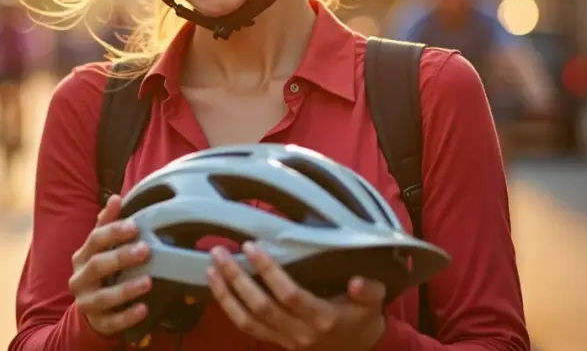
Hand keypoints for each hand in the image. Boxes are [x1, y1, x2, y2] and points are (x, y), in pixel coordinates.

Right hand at [68, 195, 153, 337]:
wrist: (92, 307)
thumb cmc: (102, 270)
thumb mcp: (101, 247)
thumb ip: (108, 224)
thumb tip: (116, 197)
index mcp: (82, 256)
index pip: (95, 239)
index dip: (113, 231)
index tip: (135, 225)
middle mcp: (80, 279)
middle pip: (97, 266)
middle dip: (121, 257)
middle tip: (145, 249)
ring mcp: (87, 302)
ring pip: (104, 297)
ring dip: (126, 289)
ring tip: (148, 281)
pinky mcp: (98, 322)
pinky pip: (112, 322)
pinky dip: (128, 316)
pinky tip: (144, 309)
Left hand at [207, 242, 385, 350]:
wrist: (357, 349)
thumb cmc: (363, 317)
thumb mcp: (375, 300)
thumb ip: (370, 289)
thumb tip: (358, 282)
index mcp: (323, 318)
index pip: (290, 295)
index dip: (269, 272)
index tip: (252, 246)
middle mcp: (300, 331)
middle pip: (261, 307)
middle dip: (237, 279)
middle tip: (220, 252)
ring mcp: (285, 339)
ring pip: (248, 320)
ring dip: (226, 294)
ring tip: (211, 268)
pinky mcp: (276, 341)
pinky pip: (247, 327)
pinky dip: (228, 307)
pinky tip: (217, 286)